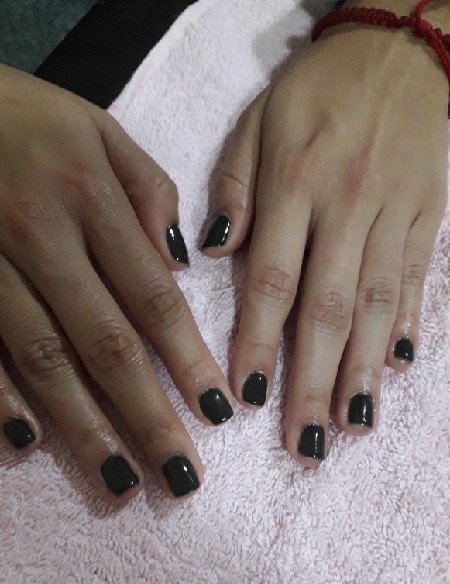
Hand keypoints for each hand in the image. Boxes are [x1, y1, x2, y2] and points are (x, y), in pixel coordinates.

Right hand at [0, 66, 233, 500]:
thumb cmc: (24, 119)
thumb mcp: (96, 130)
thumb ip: (147, 192)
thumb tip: (182, 266)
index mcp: (88, 198)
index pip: (151, 296)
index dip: (187, 359)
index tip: (217, 414)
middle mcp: (39, 236)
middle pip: (104, 342)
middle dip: (146, 415)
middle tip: (179, 476)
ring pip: (42, 359)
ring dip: (82, 426)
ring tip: (119, 480)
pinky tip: (27, 446)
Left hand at [202, 23, 447, 463]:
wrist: (401, 52)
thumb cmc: (317, 91)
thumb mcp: (259, 121)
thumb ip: (234, 186)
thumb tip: (211, 252)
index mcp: (296, 183)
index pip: (274, 279)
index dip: (262, 341)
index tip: (250, 398)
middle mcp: (348, 207)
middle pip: (330, 309)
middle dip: (315, 381)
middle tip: (306, 442)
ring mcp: (393, 216)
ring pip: (378, 307)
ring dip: (363, 372)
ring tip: (350, 425)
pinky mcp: (425, 220)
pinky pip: (415, 281)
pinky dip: (406, 328)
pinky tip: (395, 372)